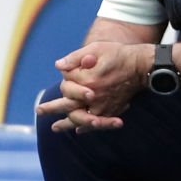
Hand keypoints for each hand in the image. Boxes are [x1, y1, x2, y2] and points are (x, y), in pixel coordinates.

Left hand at [35, 41, 151, 133]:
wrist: (141, 66)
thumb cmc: (119, 54)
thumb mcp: (97, 49)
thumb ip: (76, 57)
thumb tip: (58, 66)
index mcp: (88, 80)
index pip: (67, 83)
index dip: (67, 76)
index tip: (71, 70)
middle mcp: (93, 96)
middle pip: (68, 105)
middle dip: (52, 108)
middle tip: (39, 111)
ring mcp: (102, 106)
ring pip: (80, 118)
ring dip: (66, 124)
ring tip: (55, 128)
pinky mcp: (111, 111)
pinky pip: (95, 123)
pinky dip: (86, 128)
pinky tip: (78, 130)